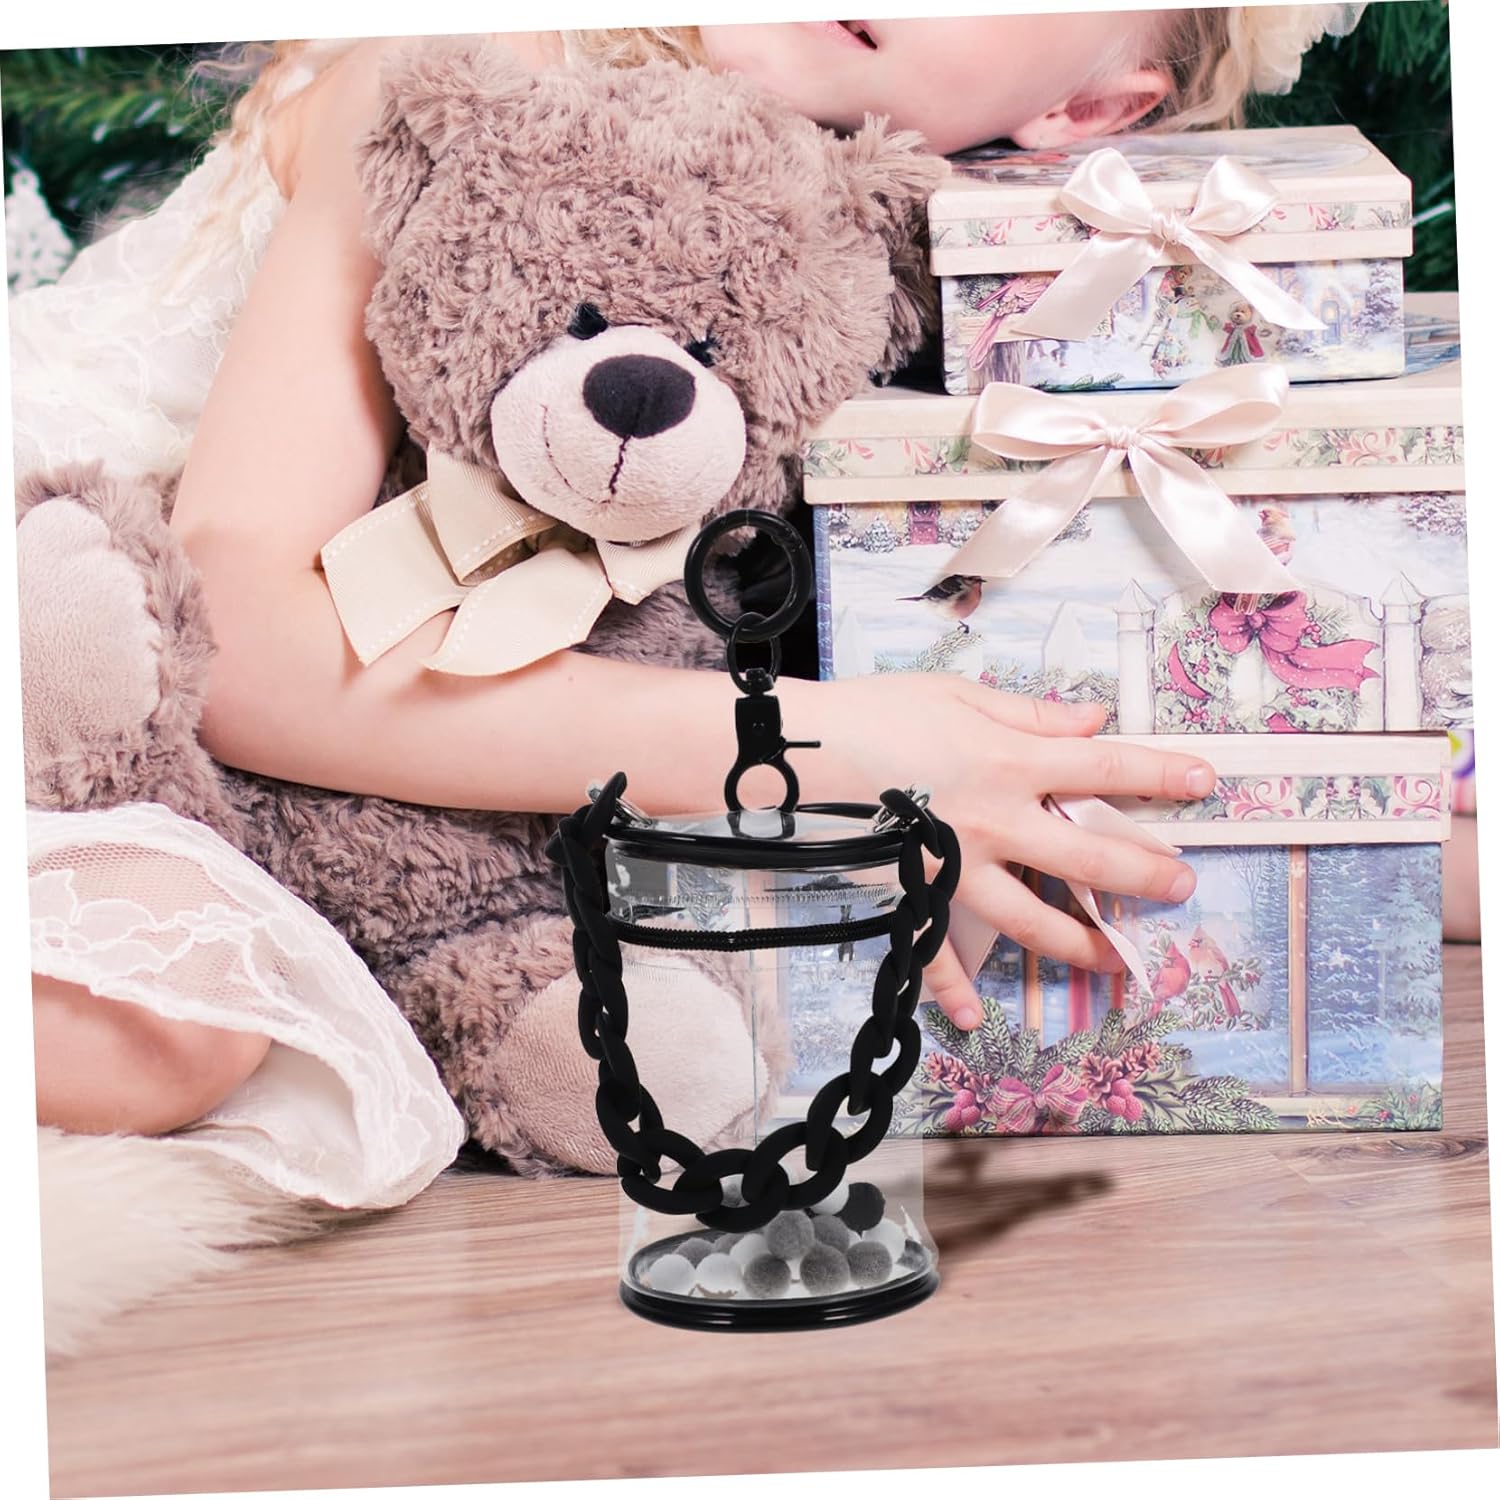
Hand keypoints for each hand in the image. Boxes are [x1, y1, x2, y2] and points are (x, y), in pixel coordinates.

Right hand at [797, 673, 1215, 1029]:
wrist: (799, 752)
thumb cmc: (874, 713)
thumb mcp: (956, 695)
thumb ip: (1028, 714)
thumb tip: (1089, 720)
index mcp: (1011, 762)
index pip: (1106, 768)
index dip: (1161, 774)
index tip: (1204, 781)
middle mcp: (996, 821)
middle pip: (1087, 854)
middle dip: (1142, 872)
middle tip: (1179, 886)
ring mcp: (956, 867)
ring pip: (1031, 917)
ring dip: (1079, 943)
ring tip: (1115, 959)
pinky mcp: (914, 894)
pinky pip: (936, 952)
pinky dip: (952, 989)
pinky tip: (972, 1018)